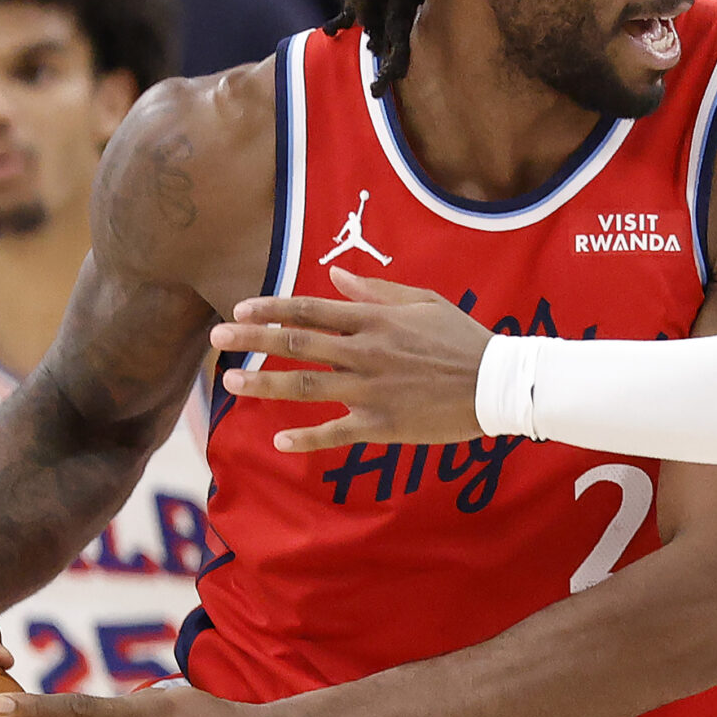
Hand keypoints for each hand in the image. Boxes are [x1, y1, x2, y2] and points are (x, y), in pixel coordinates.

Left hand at [212, 267, 490, 452]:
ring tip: (230, 383)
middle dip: (251, 342)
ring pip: (306, 387)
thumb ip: (376, 291)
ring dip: (263, 385)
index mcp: (375, 320)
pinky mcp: (383, 425)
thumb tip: (336, 276)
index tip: (240, 311)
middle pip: (296, 345)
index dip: (271, 310)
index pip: (310, 310)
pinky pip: (336, 433)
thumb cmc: (464, 339)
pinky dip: (306, 439)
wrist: (500, 384)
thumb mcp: (424, 302)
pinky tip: (279, 440)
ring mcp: (372, 391)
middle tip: (216, 341)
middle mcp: (366, 353)